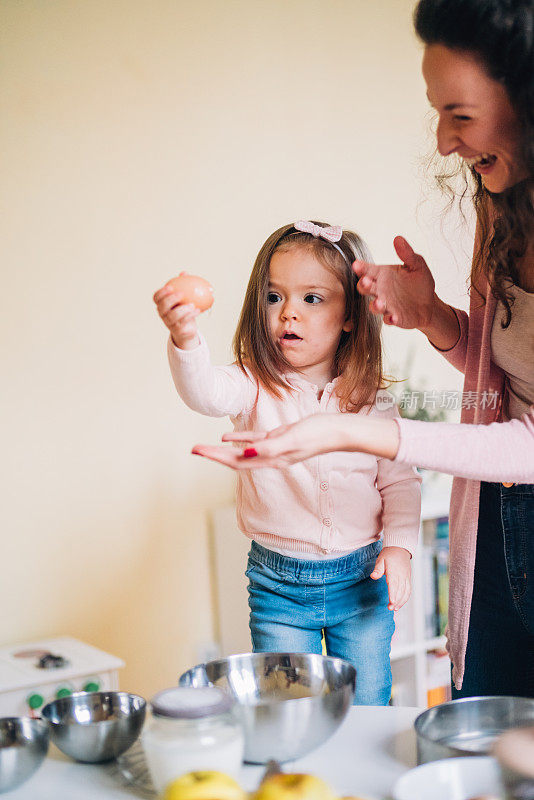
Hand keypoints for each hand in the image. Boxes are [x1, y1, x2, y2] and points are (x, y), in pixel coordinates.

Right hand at [153, 282, 200, 349]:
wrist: (187, 328)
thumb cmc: (184, 309)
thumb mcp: (184, 297)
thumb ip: (183, 285)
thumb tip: (184, 273)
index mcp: (161, 304)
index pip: (156, 298)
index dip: (161, 292)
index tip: (170, 287)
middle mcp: (163, 314)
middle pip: (162, 306)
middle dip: (170, 299)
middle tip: (181, 294)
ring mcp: (169, 323)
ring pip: (173, 316)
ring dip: (183, 309)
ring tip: (192, 304)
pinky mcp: (177, 330)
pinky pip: (183, 322)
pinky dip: (191, 315)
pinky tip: (198, 310)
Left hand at [192, 414, 345, 468]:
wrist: (339, 431)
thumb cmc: (318, 434)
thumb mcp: (293, 438)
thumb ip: (270, 447)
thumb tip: (244, 453)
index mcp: (271, 459)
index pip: (237, 461)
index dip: (215, 457)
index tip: (197, 452)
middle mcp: (270, 458)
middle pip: (235, 460)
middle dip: (213, 456)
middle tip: (193, 450)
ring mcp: (274, 449)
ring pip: (242, 452)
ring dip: (222, 451)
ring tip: (204, 448)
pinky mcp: (279, 439)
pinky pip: (254, 441)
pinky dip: (239, 439)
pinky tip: (227, 437)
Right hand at [353, 236, 435, 328]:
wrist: (430, 304)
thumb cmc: (419, 283)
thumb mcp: (417, 264)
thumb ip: (407, 253)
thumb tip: (398, 239)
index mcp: (383, 275)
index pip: (368, 270)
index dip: (361, 268)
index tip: (356, 265)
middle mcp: (381, 290)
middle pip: (366, 288)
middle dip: (364, 285)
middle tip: (366, 281)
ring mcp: (386, 305)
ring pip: (374, 306)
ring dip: (375, 305)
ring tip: (380, 303)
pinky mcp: (394, 318)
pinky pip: (389, 319)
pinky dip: (390, 319)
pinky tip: (393, 317)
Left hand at [370, 545, 411, 610]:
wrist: (400, 548)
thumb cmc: (388, 555)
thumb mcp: (380, 560)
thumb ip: (377, 569)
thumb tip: (373, 576)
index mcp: (394, 571)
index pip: (393, 584)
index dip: (393, 594)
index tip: (392, 602)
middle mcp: (401, 575)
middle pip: (400, 590)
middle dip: (396, 600)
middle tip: (390, 608)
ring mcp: (406, 578)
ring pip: (406, 592)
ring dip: (401, 601)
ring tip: (395, 608)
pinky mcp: (408, 579)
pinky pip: (409, 590)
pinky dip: (406, 598)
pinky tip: (401, 603)